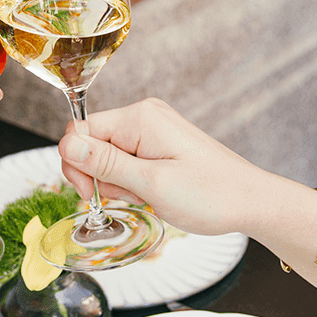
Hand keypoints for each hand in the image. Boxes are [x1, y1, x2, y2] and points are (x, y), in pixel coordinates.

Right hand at [55, 98, 278, 237]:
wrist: (250, 202)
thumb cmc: (211, 195)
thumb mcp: (152, 184)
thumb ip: (106, 164)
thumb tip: (66, 144)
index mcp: (140, 117)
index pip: (79, 131)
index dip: (78, 165)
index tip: (95, 194)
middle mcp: (145, 115)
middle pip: (91, 143)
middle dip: (100, 176)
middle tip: (132, 196)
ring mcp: (153, 128)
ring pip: (107, 155)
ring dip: (118, 183)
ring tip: (149, 195)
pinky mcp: (160, 143)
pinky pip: (127, 159)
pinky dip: (132, 181)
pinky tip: (153, 192)